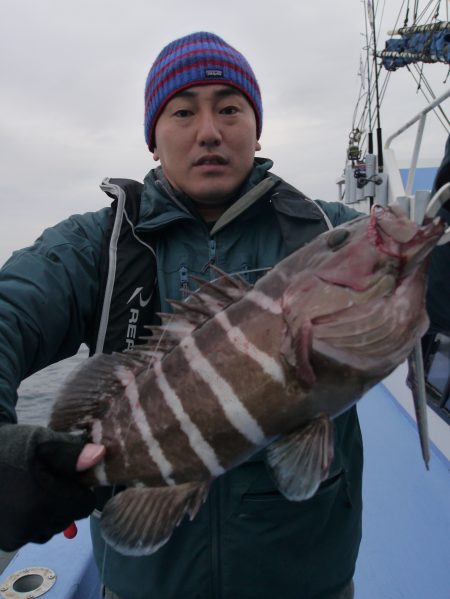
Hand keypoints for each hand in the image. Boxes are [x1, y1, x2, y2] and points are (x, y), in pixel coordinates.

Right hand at [0, 423, 104, 551]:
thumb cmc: (11, 447)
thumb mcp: (43, 443)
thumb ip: (72, 454)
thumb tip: (100, 455)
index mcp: (43, 498)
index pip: (85, 505)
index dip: (80, 489)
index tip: (67, 476)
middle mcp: (31, 523)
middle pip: (69, 518)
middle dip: (65, 501)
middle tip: (47, 480)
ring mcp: (17, 535)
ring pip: (52, 529)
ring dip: (49, 514)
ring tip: (32, 490)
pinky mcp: (6, 541)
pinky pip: (32, 534)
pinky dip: (32, 522)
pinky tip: (20, 502)